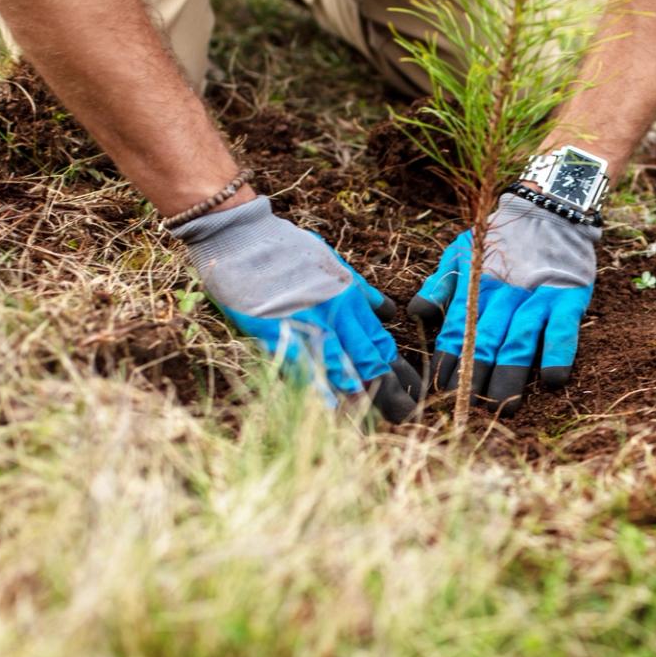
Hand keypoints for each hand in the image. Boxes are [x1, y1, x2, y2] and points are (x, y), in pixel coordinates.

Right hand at [170, 195, 419, 421]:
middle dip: (389, 390)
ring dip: (360, 395)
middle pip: (369, 359)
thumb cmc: (285, 248)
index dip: (398, 370)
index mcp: (350, 297)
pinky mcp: (276, 330)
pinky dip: (318, 388)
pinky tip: (331, 410)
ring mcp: (306, 322)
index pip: (382, 342)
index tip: (412, 392)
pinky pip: (303, 364)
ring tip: (378, 420)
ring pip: (342, 366)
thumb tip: (389, 312)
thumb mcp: (332, 262)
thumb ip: (360, 290)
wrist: (243, 236)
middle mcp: (335, 313)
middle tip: (405, 415)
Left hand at [408, 192, 597, 413]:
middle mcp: (504, 295)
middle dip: (475, 375)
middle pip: (485, 340)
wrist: (551, 206)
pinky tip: (553, 379)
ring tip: (506, 406)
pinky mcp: (568, 297)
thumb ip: (441, 283)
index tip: (440, 388)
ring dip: (511, 373)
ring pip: (519, 340)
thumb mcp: (463, 252)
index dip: (448, 360)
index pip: (456, 330)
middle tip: (467, 406)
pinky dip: (558, 352)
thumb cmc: (502, 238)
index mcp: (476, 287)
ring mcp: (537, 297)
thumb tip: (417, 313)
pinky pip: (562, 328)